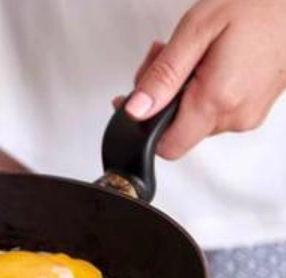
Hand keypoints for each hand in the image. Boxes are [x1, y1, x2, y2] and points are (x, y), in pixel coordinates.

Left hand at [120, 0, 285, 159]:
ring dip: (182, 89)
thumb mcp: (196, 32)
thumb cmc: (258, 5)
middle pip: (178, 129)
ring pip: (196, 118)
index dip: (144, 126)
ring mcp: (250, 113)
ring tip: (192, 53)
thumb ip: (163, 76)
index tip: (135, 102)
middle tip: (163, 59)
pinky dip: (203, 88)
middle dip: (161, 98)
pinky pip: (218, 108)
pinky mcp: (258, 105)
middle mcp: (237, 115)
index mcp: (217, 100)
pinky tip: (208, 60)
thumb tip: (136, 109)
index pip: (167, 146)